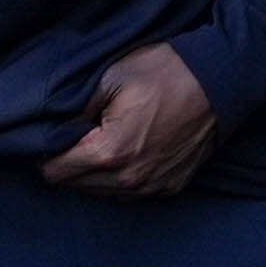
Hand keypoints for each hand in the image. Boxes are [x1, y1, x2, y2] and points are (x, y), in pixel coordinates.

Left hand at [38, 42, 216, 197]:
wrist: (220, 81)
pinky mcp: (169, 187)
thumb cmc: (165, 73)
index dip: (46, 152)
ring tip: (103, 140)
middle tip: (77, 134)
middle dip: (68, 162)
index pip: (54, 172)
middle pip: (74, 186)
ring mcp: (151, 187)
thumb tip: (54, 129)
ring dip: (94, 172)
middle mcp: (129, 180)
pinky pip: (128, 193)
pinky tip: (128, 150)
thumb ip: (74, 109)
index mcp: (110, 152)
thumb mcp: (110, 77)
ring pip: (100, 193)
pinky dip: (120, 177)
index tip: (54, 135)